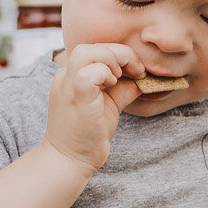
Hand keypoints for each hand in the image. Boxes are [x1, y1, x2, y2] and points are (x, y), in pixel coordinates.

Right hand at [43, 42, 144, 172]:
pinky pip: (89, 71)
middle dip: (118, 53)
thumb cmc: (88, 136)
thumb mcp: (109, 105)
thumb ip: (122, 89)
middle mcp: (65, 78)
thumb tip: (142, 77)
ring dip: (111, 59)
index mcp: (71, 78)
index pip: (93, 51)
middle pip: (89, 46)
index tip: (136, 70)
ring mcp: (67, 85)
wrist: (70, 161)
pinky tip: (112, 86)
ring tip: (121, 77)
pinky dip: (105, 73)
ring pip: (86, 52)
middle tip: (136, 71)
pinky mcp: (76, 95)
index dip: (117, 55)